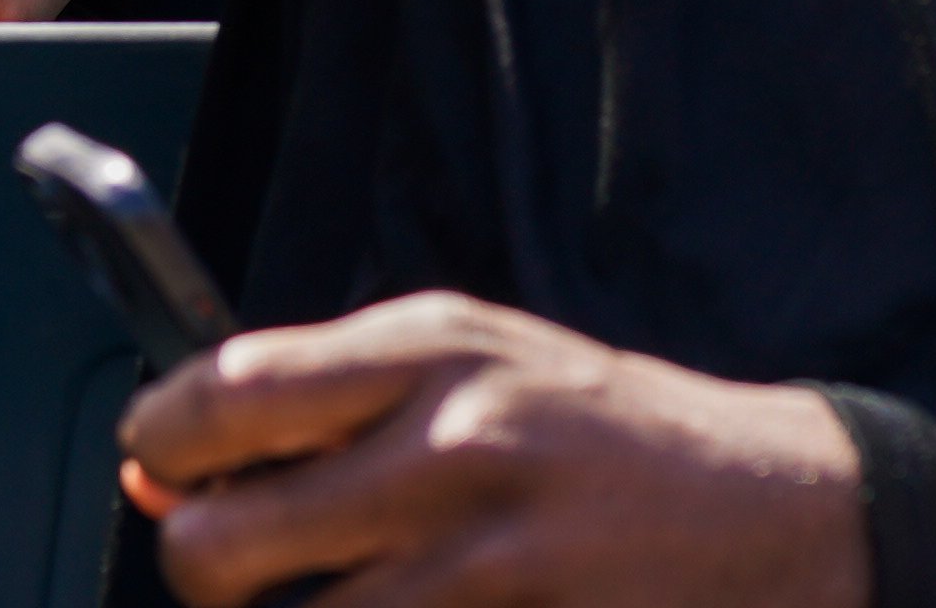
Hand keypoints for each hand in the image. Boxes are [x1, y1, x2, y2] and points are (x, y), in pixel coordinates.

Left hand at [119, 292, 866, 607]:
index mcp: (428, 352)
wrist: (776, 506)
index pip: (218, 399)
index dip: (159, 447)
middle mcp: (451, 449)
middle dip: (204, 568)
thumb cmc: (596, 428)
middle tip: (241, 564)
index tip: (164, 469)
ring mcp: (491, 564)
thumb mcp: (467, 362)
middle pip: (216, 548)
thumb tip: (160, 470)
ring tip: (353, 589)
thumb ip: (319, 398)